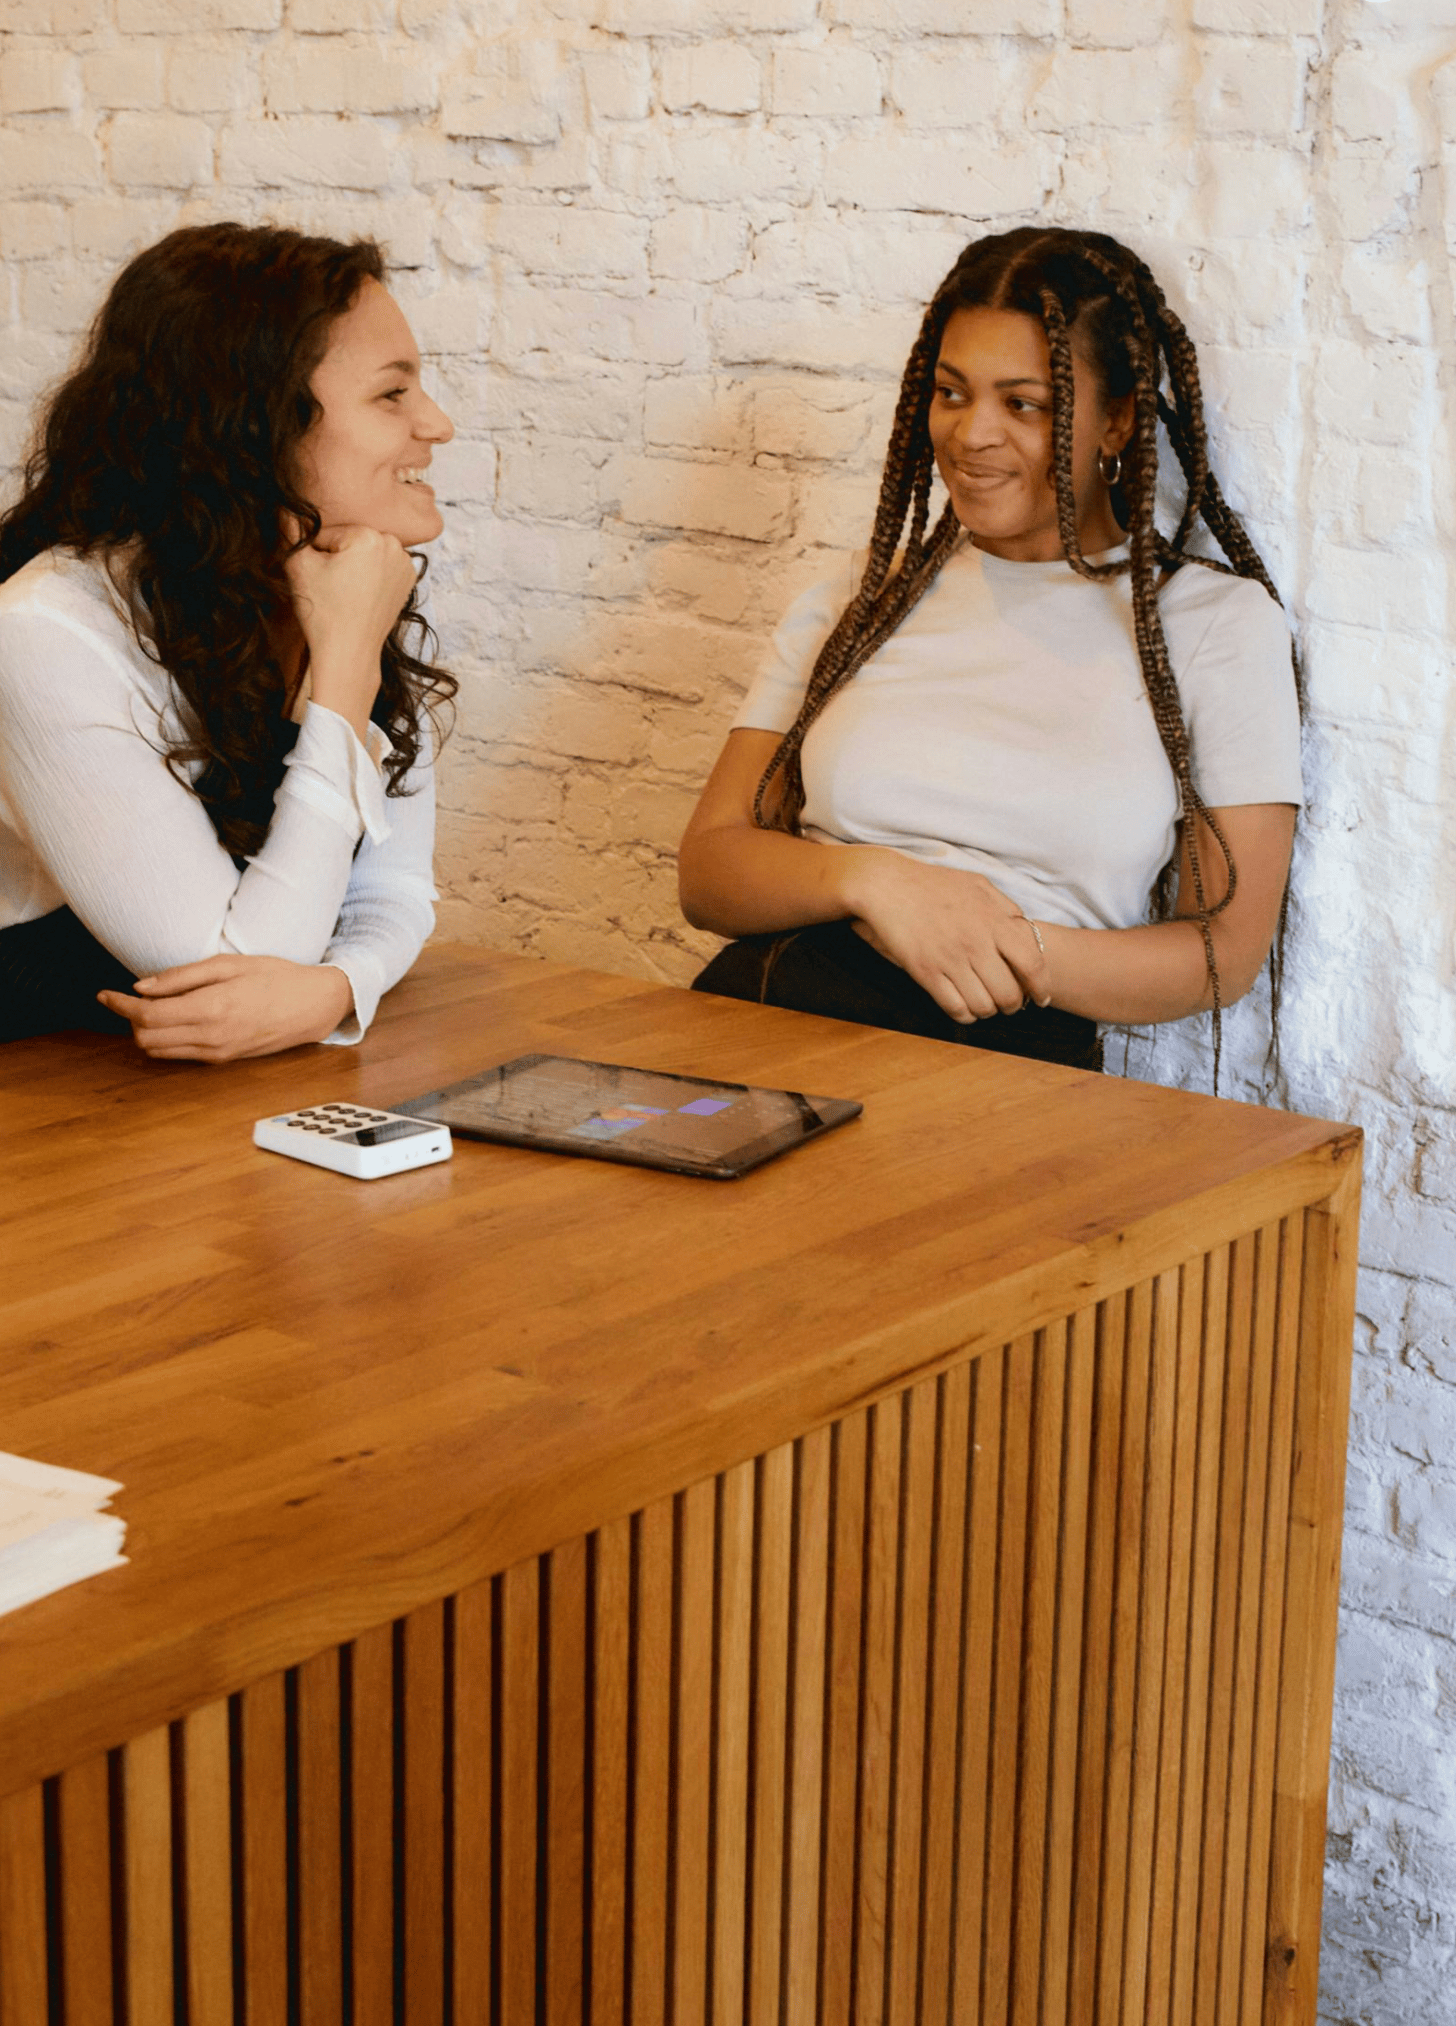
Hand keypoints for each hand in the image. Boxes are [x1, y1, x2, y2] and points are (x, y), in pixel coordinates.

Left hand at [98, 955, 354, 1062]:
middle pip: (146, 1038)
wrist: (313, 1006)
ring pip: (159, 1051)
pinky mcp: (224, 1059)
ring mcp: (217, 1052)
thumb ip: (182, 976)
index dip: (119, 1005)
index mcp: (210, 1008)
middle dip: (130, 1019)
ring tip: (150, 1008)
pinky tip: (173, 1020)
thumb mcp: (228, 964)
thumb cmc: (275, 977)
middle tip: (128, 997)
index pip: (147, 1015)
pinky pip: (180, 1055)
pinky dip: (165, 1040)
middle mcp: (210, 1036)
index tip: (104, 994)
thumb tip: (141, 986)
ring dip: (145, 1032)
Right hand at [283, 522, 417, 738]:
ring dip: (352, 565)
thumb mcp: (298, 565)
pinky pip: (380, 567)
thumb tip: (284, 506)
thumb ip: (290, 529)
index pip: (327, 533)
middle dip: (336, 558)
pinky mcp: (408, 581)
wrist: (349, 652)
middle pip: (349, 540)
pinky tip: (360, 595)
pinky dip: (369, 576)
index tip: (318, 578)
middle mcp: (394, 545)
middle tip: (332, 588)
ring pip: (365, 553)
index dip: (314, 554)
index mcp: (369, 535)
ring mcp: (405, 564)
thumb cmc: (323, 612)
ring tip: (346, 593)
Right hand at [846, 850, 1051, 1022]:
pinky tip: (964, 1007)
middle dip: (1012, 1005)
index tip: (1040, 998)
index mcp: (994, 921)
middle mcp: (975, 943)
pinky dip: (965, 1015)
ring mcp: (950, 959)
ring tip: (984, 1003)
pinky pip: (955, 1009)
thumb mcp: (979, 885)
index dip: (1040, 987)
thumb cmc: (934, 883)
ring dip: (988, 1010)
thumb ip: (1006, 909)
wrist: (887, 885)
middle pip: (1009, 993)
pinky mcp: (925, 972)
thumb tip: (1027, 932)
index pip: (1032, 964)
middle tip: (1008, 1003)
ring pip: (983, 1006)